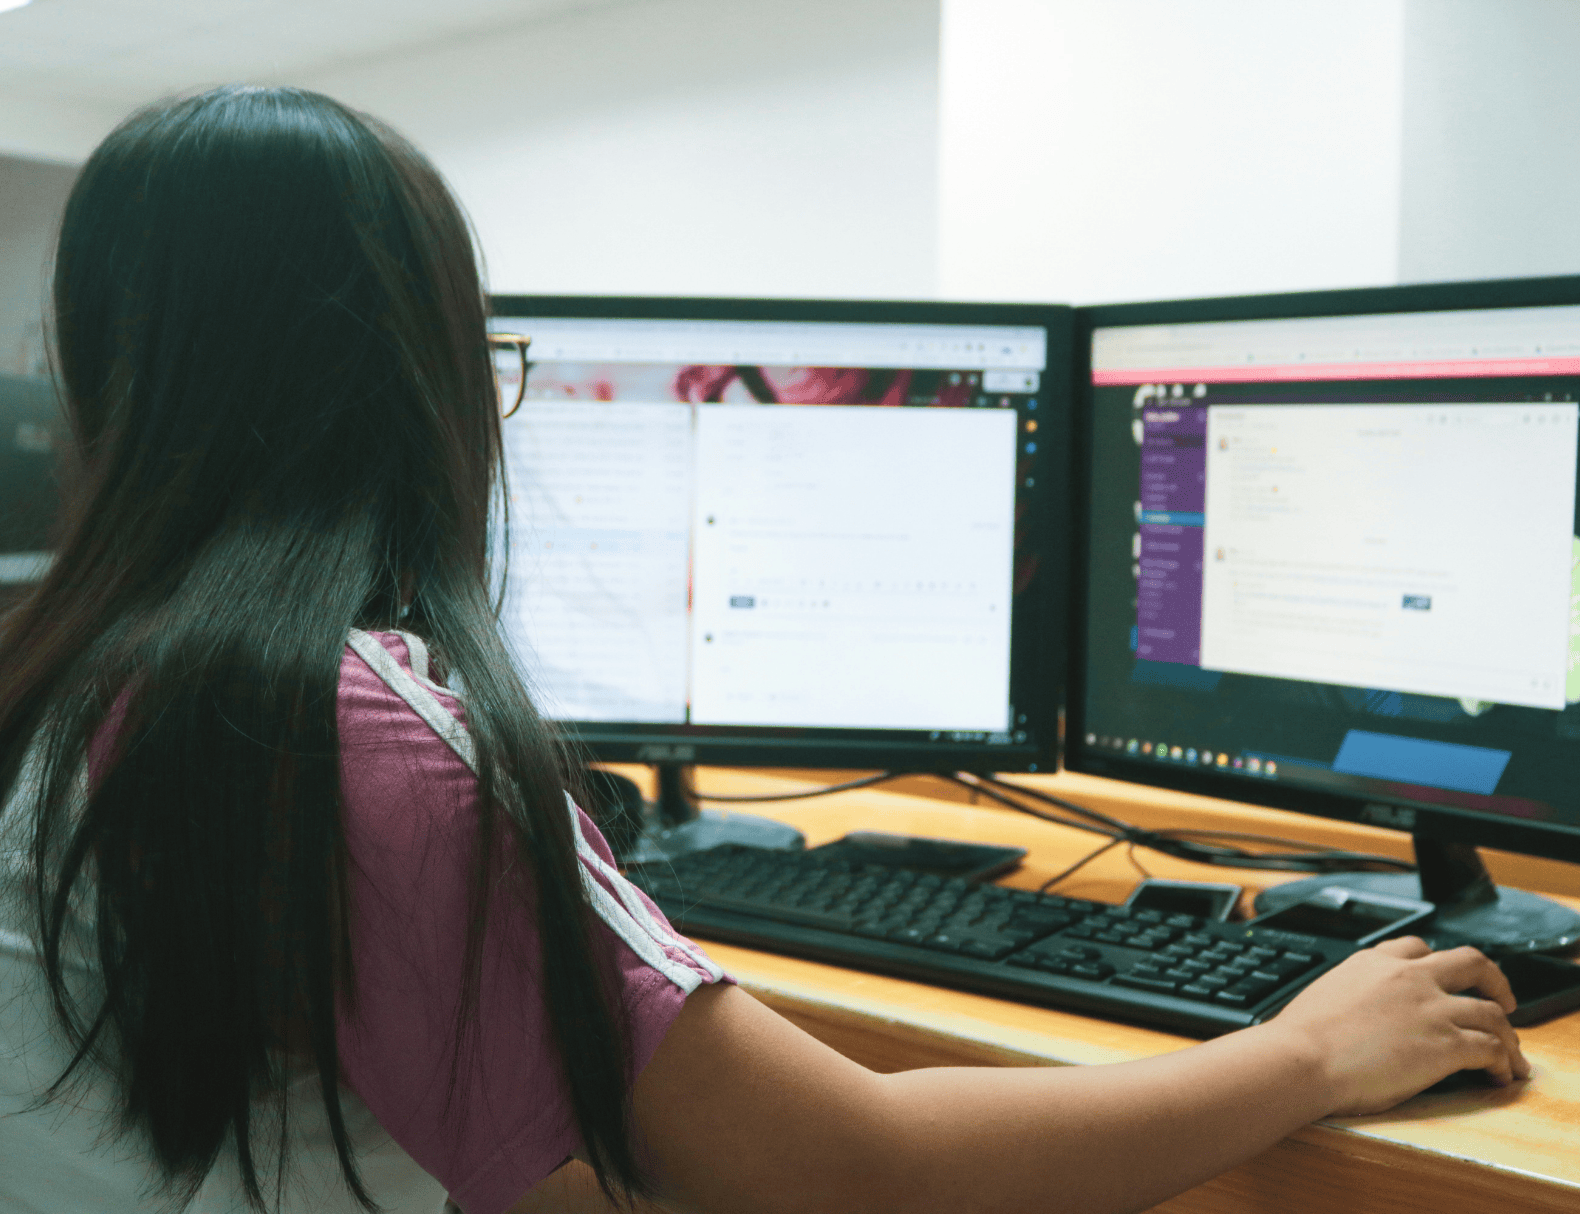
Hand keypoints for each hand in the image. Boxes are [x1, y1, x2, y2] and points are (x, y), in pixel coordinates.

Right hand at [1268, 936, 1529, 1115]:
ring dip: (1506, 1034)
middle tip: (1501, 998)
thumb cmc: (1300, 1038)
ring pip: (1492, 1011)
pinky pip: (1492, 1049)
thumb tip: (1350, 1014)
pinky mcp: (1446, 1045)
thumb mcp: (1324, 994)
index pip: (1418, 948)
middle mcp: (1409, 978)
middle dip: (1494, 980)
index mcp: (1374, 962)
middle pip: (1471, 962)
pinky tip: (1499, 1075)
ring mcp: (1431, 1009)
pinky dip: (1503, 1063)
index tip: (1446, 978)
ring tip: (1509, 1052)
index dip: (1439, 963)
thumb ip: (1350, 994)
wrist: (1302, 1058)